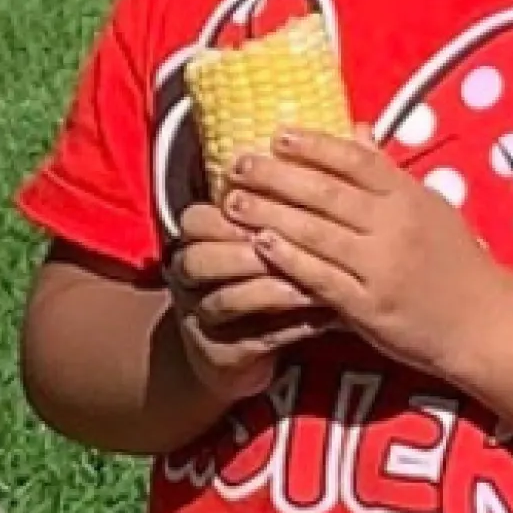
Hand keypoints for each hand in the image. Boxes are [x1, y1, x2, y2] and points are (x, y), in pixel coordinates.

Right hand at [162, 199, 331, 398]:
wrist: (233, 354)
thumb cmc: (257, 282)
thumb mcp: (258, 244)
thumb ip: (276, 208)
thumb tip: (320, 157)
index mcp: (193, 244)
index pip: (197, 219)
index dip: (236, 211)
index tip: (285, 203)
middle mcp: (186, 279)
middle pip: (202, 258)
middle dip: (252, 251)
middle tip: (299, 246)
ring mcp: (199, 319)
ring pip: (227, 299)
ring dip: (276, 290)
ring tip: (317, 284)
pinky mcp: (219, 355)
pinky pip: (255, 339)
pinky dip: (293, 326)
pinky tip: (326, 315)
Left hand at [223, 130, 506, 378]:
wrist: (483, 322)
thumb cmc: (454, 263)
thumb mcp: (429, 208)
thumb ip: (387, 172)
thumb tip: (356, 128)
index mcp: (410, 197)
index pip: (356, 160)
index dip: (313, 145)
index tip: (277, 135)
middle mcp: (396, 226)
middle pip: (327, 192)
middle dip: (276, 176)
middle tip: (237, 166)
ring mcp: (382, 266)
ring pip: (317, 233)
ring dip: (270, 214)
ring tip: (234, 202)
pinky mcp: (371, 306)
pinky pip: (321, 278)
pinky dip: (290, 259)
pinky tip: (262, 245)